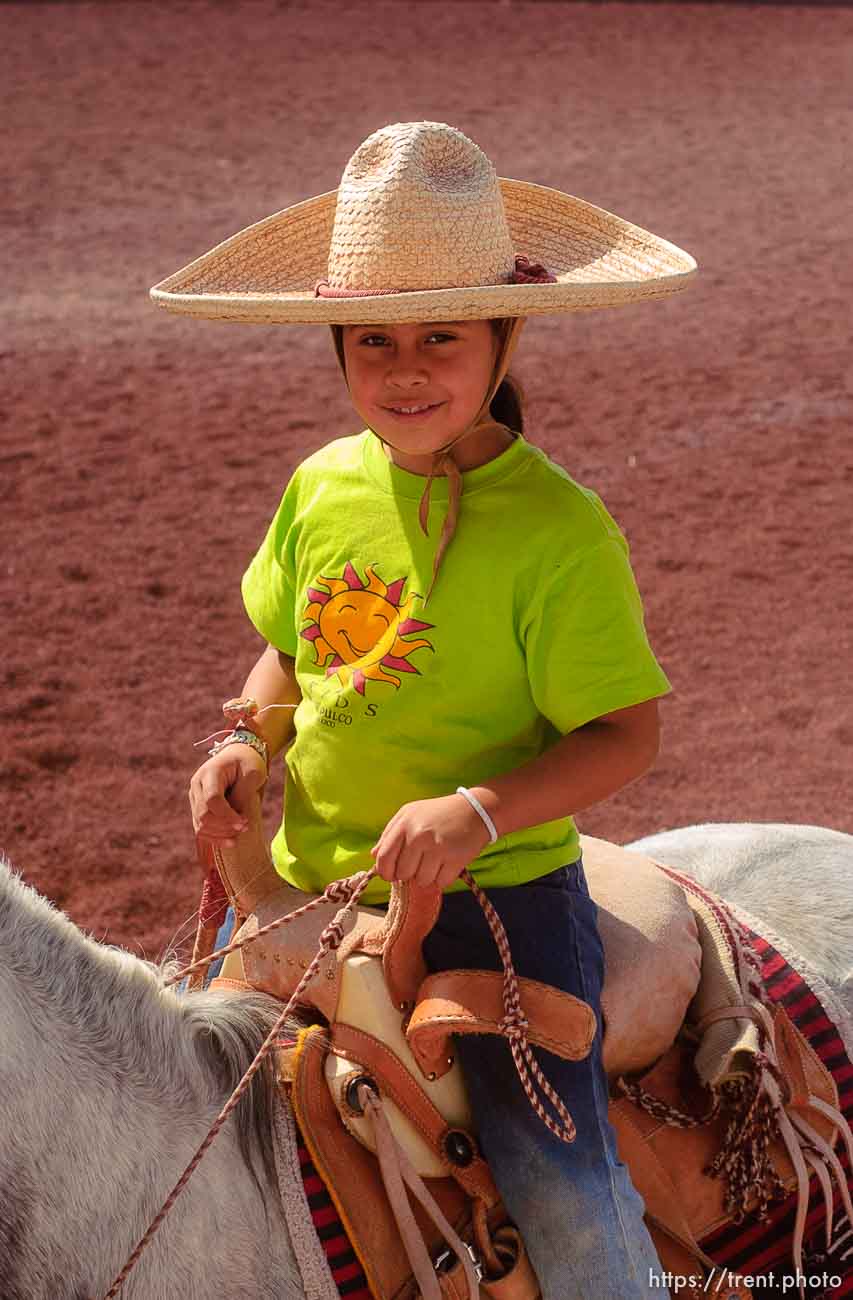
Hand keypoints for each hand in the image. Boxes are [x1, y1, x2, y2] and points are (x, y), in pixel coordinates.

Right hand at [189, 744, 266, 845]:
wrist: (238, 756)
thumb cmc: (248, 762)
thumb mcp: (253, 772)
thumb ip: (243, 793)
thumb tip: (236, 818)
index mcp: (210, 772)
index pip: (211, 799)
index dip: (227, 815)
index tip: (244, 822)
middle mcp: (197, 784)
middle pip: (203, 815)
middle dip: (225, 826)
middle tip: (245, 827)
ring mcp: (195, 797)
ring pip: (200, 825)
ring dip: (221, 834)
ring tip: (241, 832)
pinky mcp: (197, 808)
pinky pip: (201, 829)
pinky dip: (215, 838)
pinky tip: (231, 842)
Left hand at [370, 793, 491, 888]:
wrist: (474, 810)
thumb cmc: (438, 813)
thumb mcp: (409, 815)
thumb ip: (389, 835)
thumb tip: (374, 856)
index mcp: (404, 824)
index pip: (384, 858)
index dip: (386, 872)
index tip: (392, 875)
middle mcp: (419, 836)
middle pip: (403, 873)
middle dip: (410, 873)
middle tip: (420, 863)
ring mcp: (438, 848)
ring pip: (422, 881)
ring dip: (428, 876)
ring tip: (435, 861)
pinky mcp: (456, 859)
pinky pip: (441, 883)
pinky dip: (443, 878)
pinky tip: (447, 864)